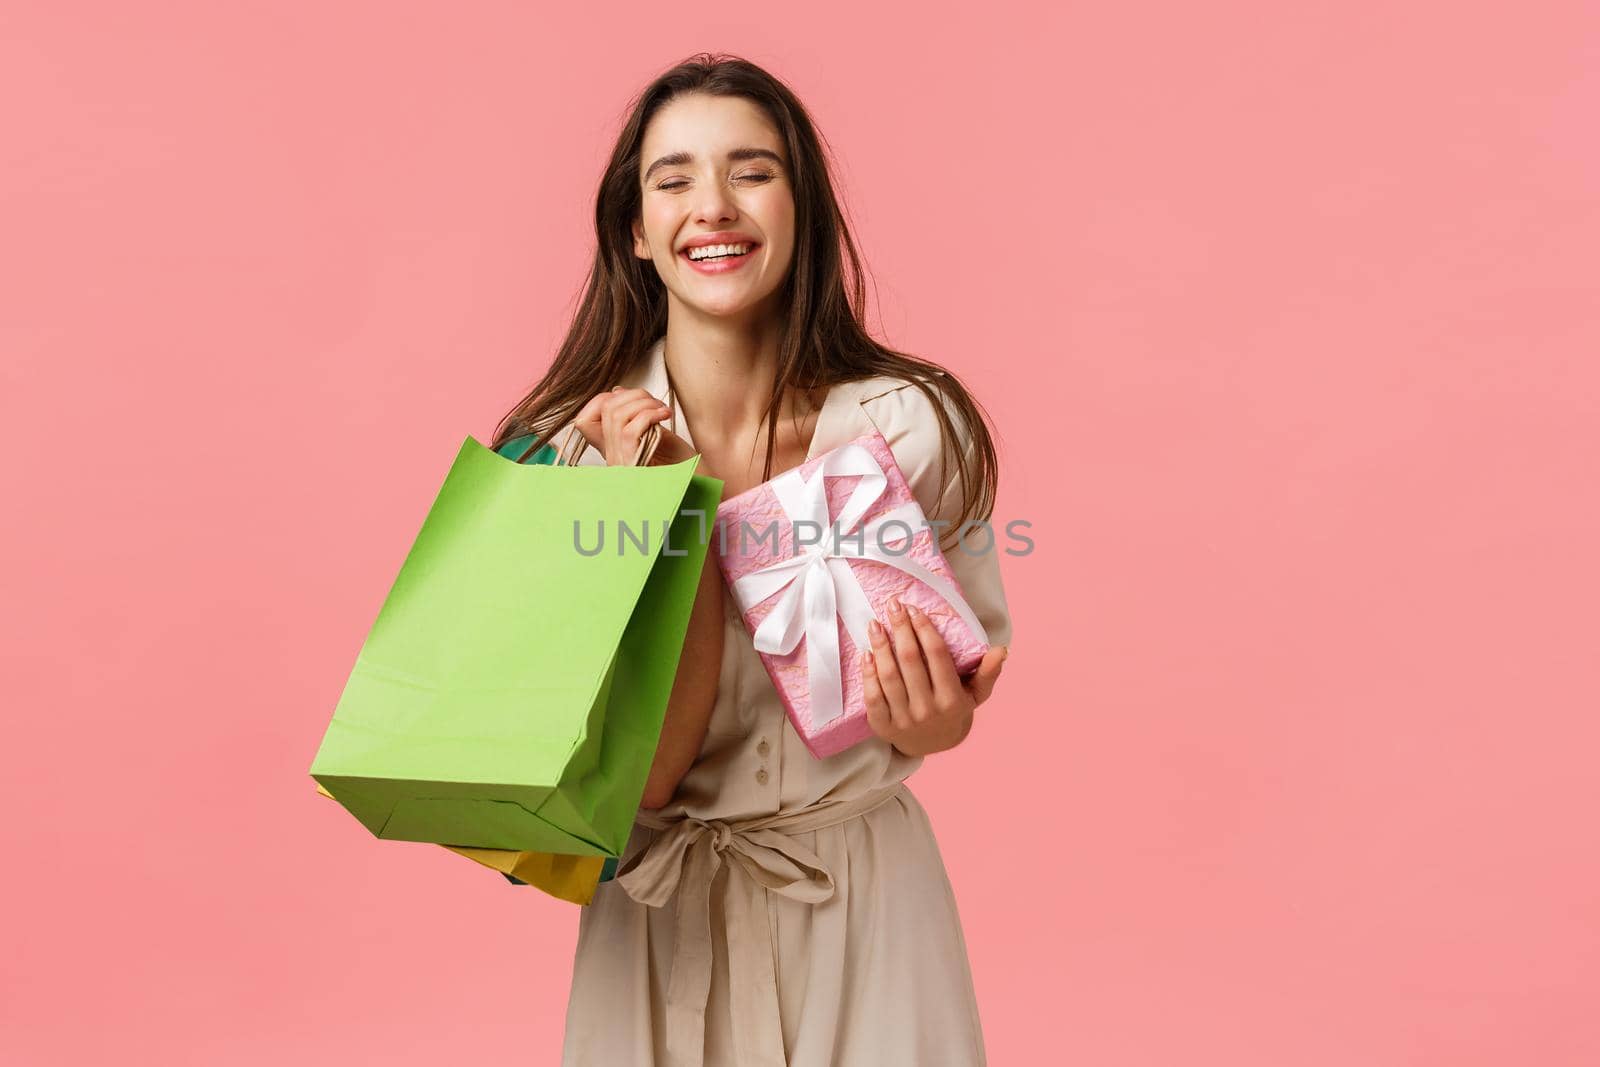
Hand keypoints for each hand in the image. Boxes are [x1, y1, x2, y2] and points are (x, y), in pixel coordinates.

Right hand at [572, 387, 696, 466]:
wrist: (698, 484)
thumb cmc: (680, 463)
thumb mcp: (654, 433)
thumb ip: (635, 415)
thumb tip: (617, 392)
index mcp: (614, 449)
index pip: (584, 420)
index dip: (603, 400)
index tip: (632, 398)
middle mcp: (613, 457)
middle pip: (605, 410)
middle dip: (633, 395)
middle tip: (655, 402)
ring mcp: (621, 461)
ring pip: (617, 416)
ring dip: (644, 403)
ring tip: (662, 409)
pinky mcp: (634, 463)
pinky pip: (630, 430)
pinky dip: (649, 415)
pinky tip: (664, 415)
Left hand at [860, 595, 1008, 757]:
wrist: (932, 745)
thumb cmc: (954, 710)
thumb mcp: (976, 694)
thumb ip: (988, 672)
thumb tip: (1002, 649)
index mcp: (952, 700)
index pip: (937, 656)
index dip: (925, 630)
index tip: (915, 609)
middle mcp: (927, 710)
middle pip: (910, 661)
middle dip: (901, 629)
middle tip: (893, 605)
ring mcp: (903, 720)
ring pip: (889, 676)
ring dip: (881, 646)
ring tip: (875, 624)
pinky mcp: (883, 726)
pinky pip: (872, 696)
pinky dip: (868, 673)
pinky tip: (867, 653)